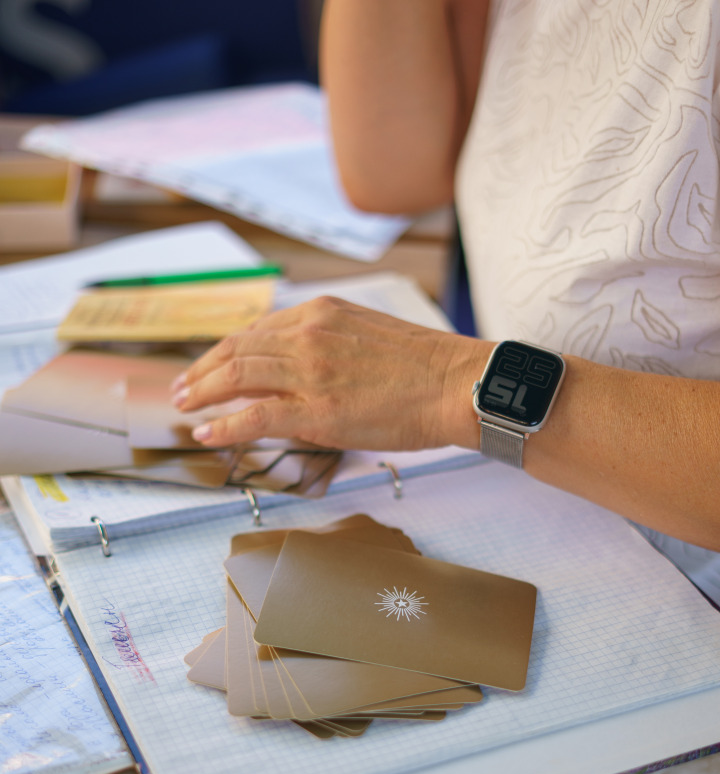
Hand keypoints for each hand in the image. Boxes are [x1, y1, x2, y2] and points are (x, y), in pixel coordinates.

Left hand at [171, 296, 485, 450]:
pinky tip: (205, 433)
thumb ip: (330, 343)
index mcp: (321, 312)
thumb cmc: (426, 367)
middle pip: (236, 350)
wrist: (457, 384)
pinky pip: (253, 415)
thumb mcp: (369, 335)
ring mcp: (308, 371)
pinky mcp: (314, 409)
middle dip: (202, 370)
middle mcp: (307, 334)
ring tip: (184, 407)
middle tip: (182, 387)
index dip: (225, 350)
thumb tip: (303, 367)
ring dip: (202, 393)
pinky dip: (223, 424)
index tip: (209, 364)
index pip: (257, 330)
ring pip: (236, 377)